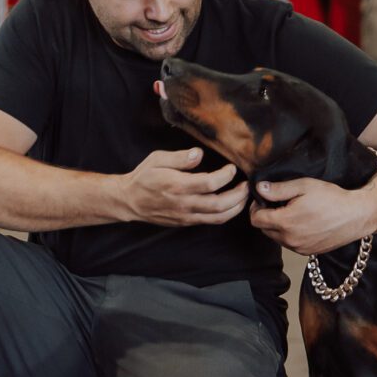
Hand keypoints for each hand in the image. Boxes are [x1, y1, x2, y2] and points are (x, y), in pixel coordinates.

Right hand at [120, 147, 249, 226]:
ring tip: (244, 196)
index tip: (231, 168)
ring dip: (236, 208)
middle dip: (238, 195)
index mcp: (176, 185)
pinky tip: (231, 205)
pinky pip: (210, 221)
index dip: (225, 176)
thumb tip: (199, 154)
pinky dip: (225, 214)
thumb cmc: (144, 177)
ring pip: (218, 217)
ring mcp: (185, 216)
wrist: (130, 201)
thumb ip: (179, 157)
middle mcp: (183, 203)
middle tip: (246, 185)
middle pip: (219, 204)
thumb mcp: (157, 159)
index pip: (209, 183)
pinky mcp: (186, 222)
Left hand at [249, 177, 373, 255]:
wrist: (356, 215)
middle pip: (264, 230)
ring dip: (277, 227)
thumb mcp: (304, 186)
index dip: (256, 207)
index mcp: (285, 222)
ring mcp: (299, 248)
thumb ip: (278, 189)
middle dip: (266, 217)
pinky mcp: (308, 252)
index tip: (263, 199)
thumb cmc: (332, 198)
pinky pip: (290, 244)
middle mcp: (290, 239)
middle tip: (277, 204)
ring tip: (290, 212)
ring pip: (276, 238)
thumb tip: (259, 189)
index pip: (256, 219)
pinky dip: (289, 235)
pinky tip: (301, 222)